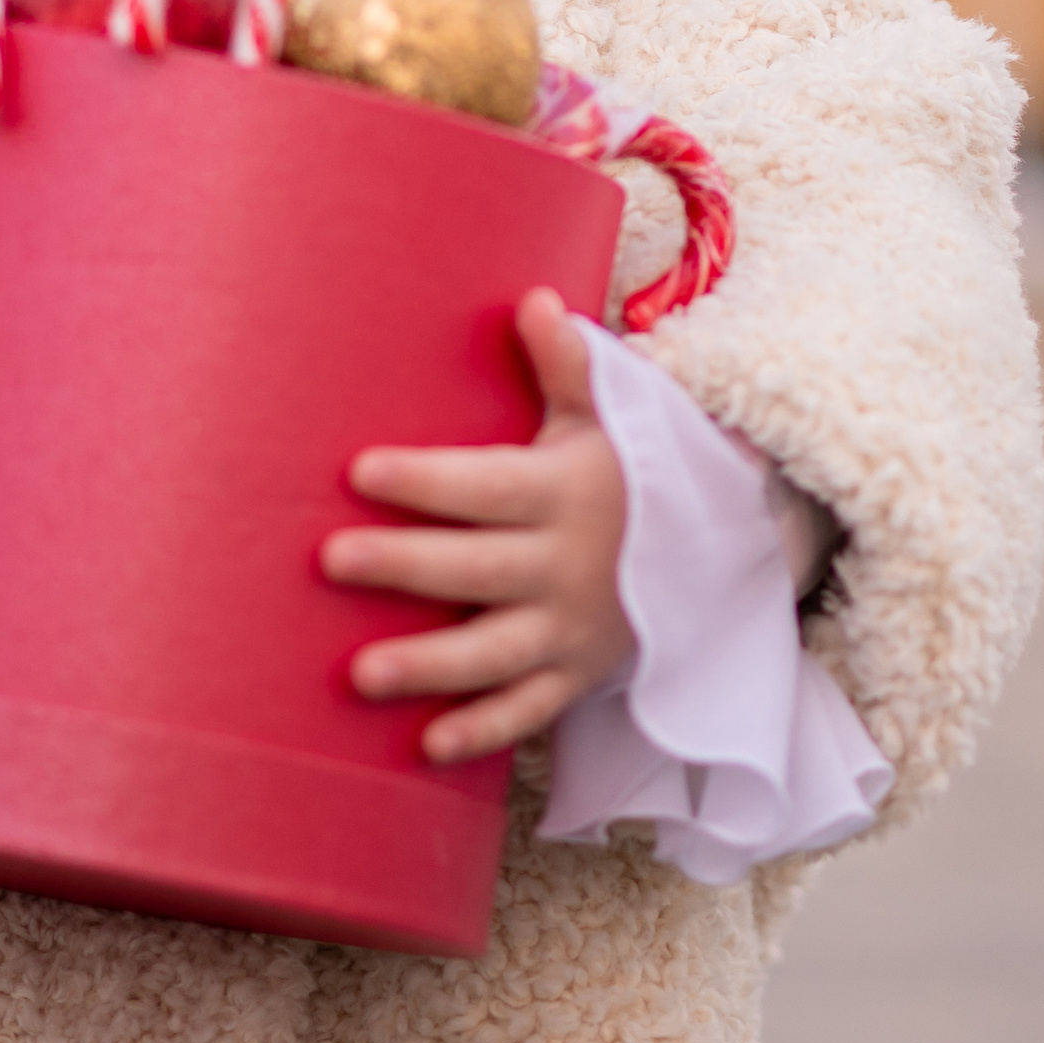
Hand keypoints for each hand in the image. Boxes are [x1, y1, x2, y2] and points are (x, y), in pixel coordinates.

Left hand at [322, 289, 628, 765]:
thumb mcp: (606, 414)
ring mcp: (571, 628)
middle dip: (405, 565)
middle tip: (331, 560)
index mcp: (565, 492)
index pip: (485, 487)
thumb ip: (566, 363)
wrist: (712, 550)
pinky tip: (425, 744)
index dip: (425, 479)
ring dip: (429, 666)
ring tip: (358, 673)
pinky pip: (529, 711)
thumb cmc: (629, 470)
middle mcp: (566, 566)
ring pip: (494, 653)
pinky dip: (483, 730)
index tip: (360, 469)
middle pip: (476, 569)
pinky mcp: (575, 676)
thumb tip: (533, 298)